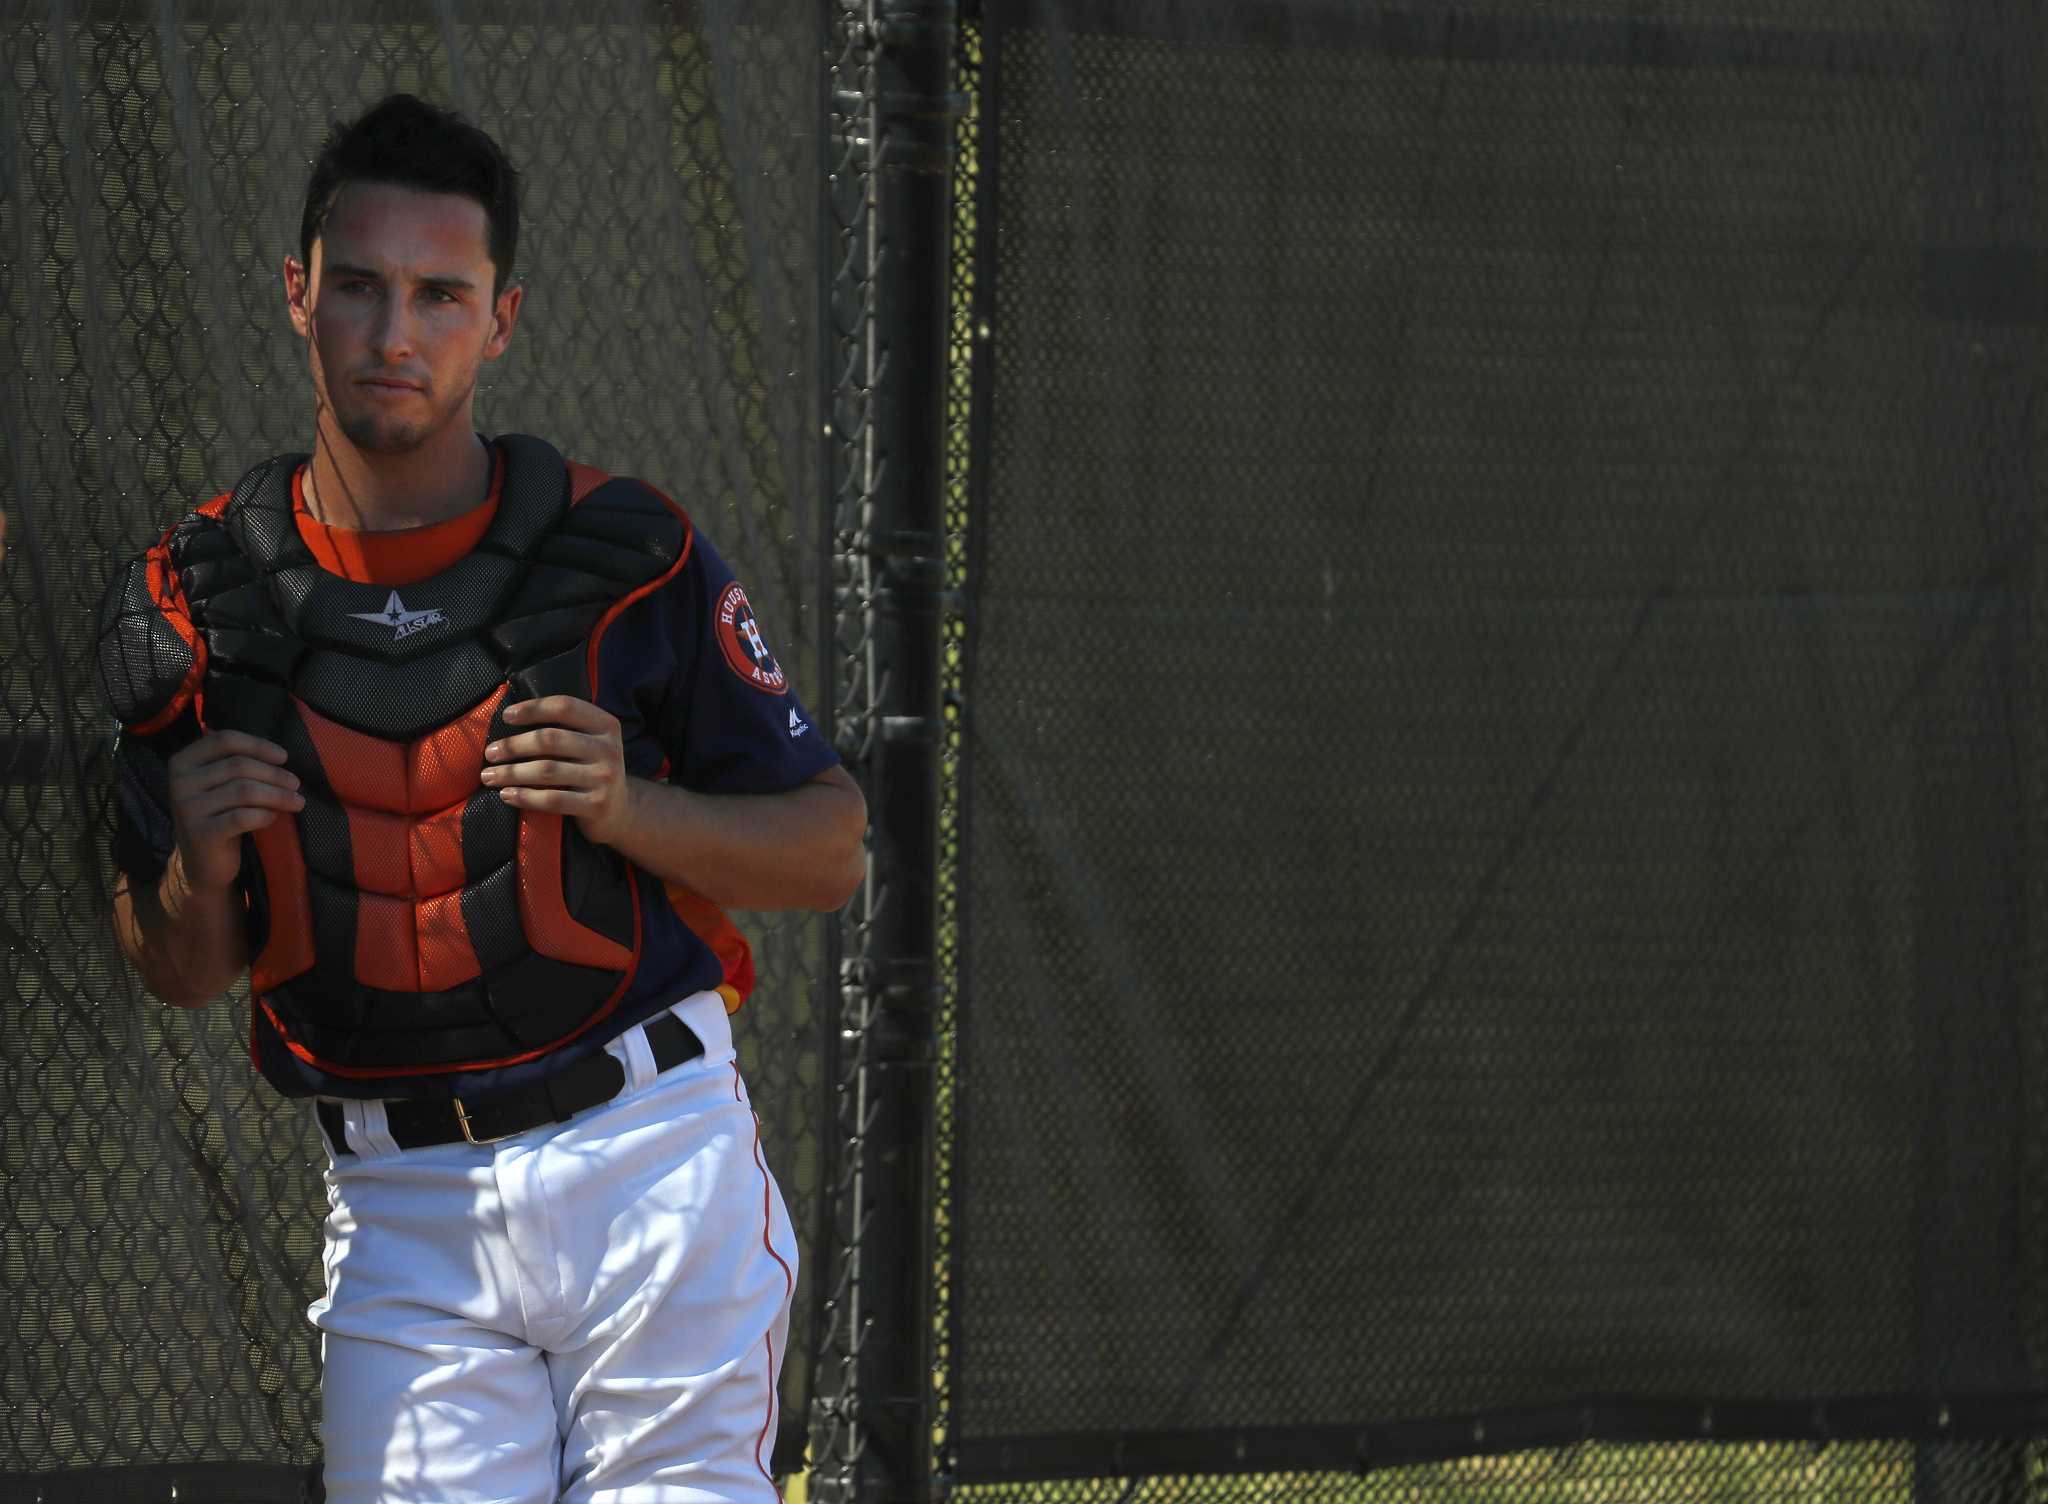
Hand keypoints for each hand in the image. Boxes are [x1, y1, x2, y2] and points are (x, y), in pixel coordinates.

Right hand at [167, 729, 302, 891]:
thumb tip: (278, 756)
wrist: (202, 863)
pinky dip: (265, 815)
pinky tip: (273, 817)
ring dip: (277, 795)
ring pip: (244, 790)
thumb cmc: (218, 816)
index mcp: (183, 762)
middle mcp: (179, 782)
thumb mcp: (219, 785)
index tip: (284, 757)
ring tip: (297, 802)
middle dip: (275, 774)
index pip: (225, 740)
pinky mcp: (201, 834)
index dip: (258, 745)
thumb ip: (237, 763)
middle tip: (296, 785)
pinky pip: (243, 817)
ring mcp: (188, 809)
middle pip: (239, 766)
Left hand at [480, 695, 633, 848]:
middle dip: (514, 745)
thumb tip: (511, 717)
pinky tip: (506, 795)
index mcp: (605, 725)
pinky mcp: (596, 805)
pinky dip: (524, 796)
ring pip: (546, 770)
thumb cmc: (590, 770)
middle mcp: (608, 748)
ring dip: (511, 772)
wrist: (620, 811)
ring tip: (489, 776)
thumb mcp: (589, 742)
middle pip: (550, 739)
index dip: (533, 708)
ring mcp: (604, 778)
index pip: (565, 707)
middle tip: (490, 753)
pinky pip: (552, 799)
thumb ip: (564, 728)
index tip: (506, 716)